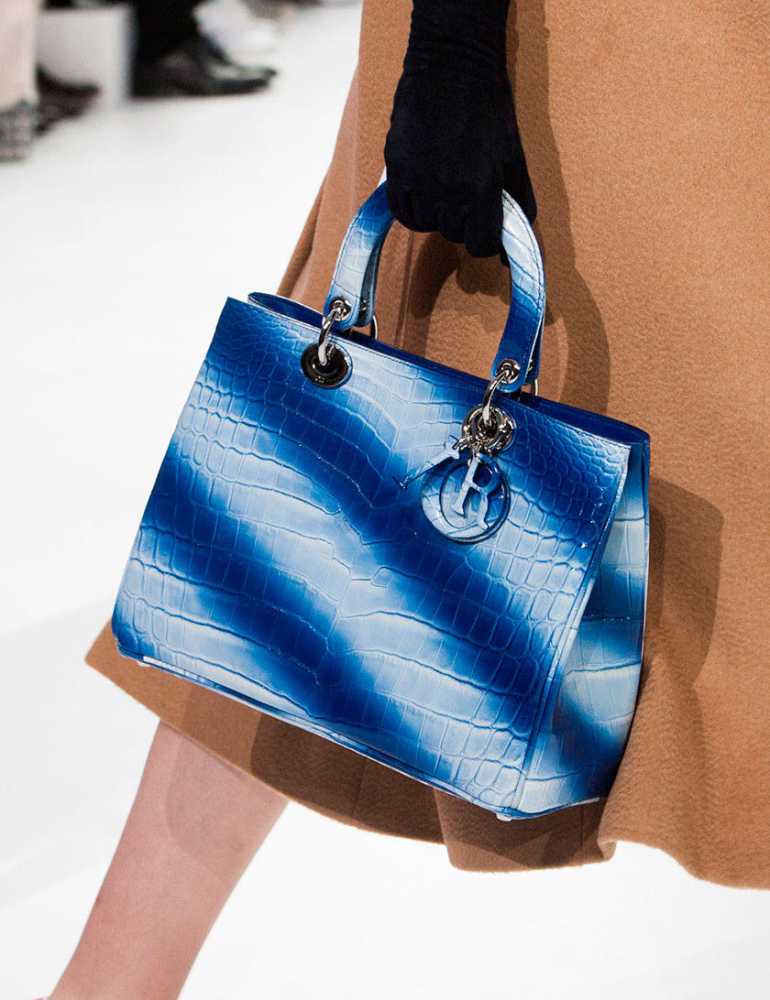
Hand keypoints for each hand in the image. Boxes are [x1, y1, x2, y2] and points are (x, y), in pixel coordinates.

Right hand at [384, 0, 535, 258]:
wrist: (452, 65)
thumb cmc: (489, 108)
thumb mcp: (514, 156)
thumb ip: (519, 204)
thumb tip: (515, 247)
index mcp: (483, 187)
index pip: (481, 245)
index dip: (485, 240)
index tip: (485, 226)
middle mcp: (449, 190)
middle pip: (453, 234)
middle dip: (462, 221)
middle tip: (465, 193)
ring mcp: (419, 181)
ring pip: (426, 225)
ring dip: (436, 214)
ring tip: (443, 187)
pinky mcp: (396, 169)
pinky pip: (401, 211)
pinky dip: (412, 208)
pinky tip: (422, 190)